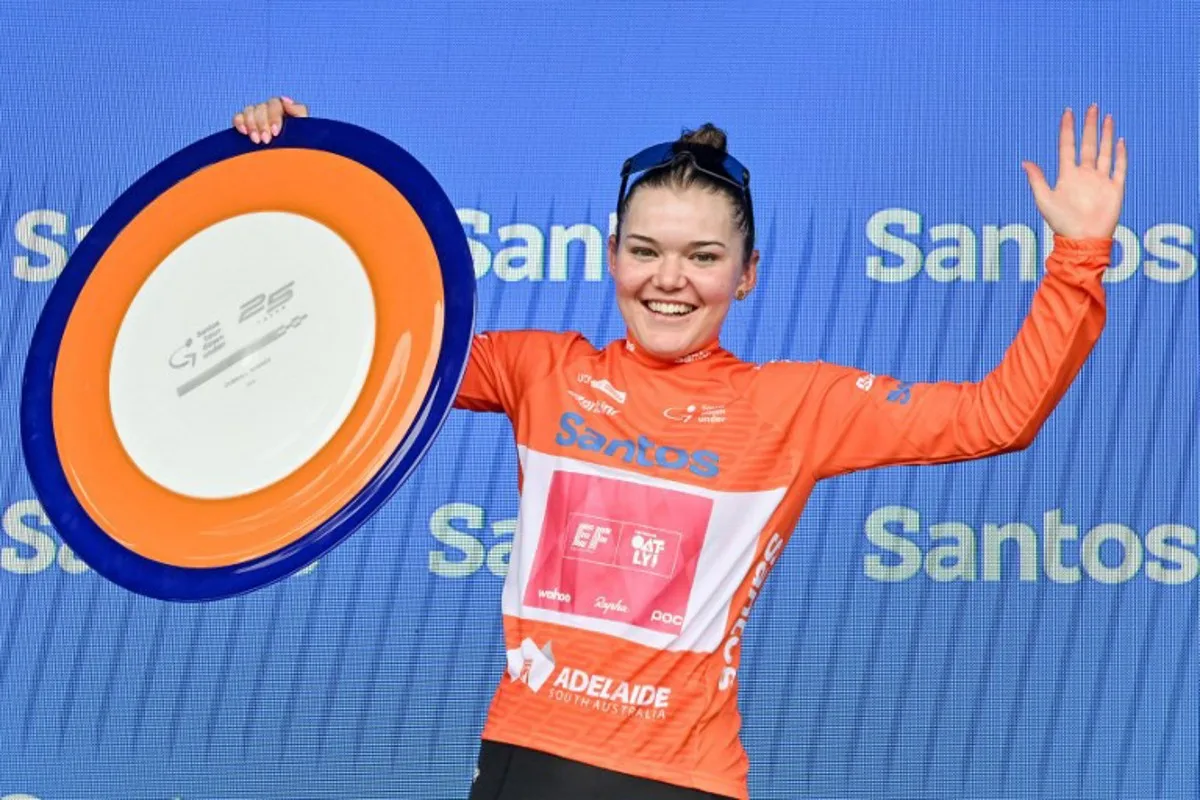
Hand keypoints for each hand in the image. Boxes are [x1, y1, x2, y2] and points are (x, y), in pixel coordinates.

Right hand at [232, 96, 308, 144]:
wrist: (289, 165)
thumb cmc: (299, 148)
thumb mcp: (305, 131)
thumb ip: (298, 112)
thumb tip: (285, 99)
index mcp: (284, 110)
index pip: (276, 104)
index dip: (274, 117)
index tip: (275, 132)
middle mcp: (269, 111)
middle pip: (262, 107)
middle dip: (263, 124)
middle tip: (266, 141)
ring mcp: (256, 116)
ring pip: (249, 110)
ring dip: (252, 125)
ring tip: (256, 141)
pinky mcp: (244, 124)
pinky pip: (238, 117)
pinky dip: (239, 122)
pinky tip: (244, 132)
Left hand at [1022, 104, 1126, 239]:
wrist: (1082, 240)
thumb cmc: (1061, 223)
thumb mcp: (1044, 200)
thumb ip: (1036, 180)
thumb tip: (1024, 161)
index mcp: (1067, 176)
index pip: (1067, 146)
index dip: (1067, 129)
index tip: (1068, 112)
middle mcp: (1084, 175)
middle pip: (1088, 144)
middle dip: (1089, 126)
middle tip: (1091, 106)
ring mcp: (1100, 181)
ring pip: (1105, 152)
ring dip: (1106, 134)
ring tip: (1106, 117)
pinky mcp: (1114, 189)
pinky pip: (1119, 168)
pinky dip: (1120, 155)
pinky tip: (1120, 141)